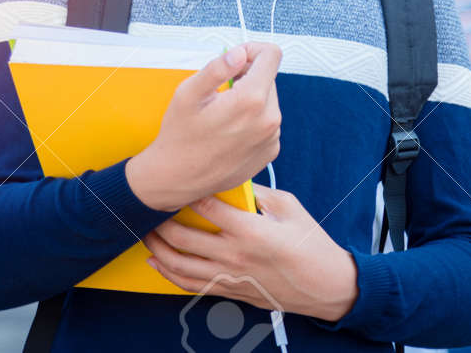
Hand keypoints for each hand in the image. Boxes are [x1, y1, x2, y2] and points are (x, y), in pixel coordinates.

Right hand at [126, 43, 281, 212]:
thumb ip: (217, 68)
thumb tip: (240, 54)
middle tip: (220, 92)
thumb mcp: (188, 93)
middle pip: (269, 77)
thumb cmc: (179, 135)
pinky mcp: (271, 151)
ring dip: (250, 99)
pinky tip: (230, 131)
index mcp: (250, 100)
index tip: (234, 61)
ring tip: (223, 114)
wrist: (177, 178)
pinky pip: (268, 122)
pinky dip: (253, 119)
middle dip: (247, 77)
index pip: (272, 54)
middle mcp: (269, 119)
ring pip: (268, 100)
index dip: (252, 50)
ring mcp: (272, 137)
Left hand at [143, 185, 358, 321]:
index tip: (177, 180)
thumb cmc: (311, 244)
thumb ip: (257, 194)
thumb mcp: (289, 207)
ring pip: (180, 265)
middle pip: (184, 237)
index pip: (206, 207)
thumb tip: (231, 182)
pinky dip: (168, 273)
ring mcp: (230, 277)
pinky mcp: (230, 291)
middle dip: (161, 221)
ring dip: (158, 248)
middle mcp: (235, 256)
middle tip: (150, 206)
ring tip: (146, 233)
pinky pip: (190, 284)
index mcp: (251, 231)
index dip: (187, 192)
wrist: (324, 286)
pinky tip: (157, 261)